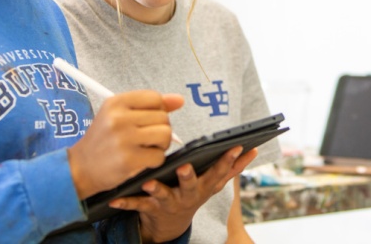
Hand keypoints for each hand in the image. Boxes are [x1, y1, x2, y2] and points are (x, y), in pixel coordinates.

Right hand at [67, 92, 183, 198]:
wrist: (80, 168)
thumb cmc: (103, 140)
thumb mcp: (120, 115)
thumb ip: (150, 106)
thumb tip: (180, 100)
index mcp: (116, 102)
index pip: (155, 98)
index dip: (158, 111)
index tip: (147, 122)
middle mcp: (118, 118)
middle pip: (163, 117)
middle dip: (160, 130)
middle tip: (144, 139)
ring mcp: (123, 139)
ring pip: (165, 135)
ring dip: (160, 145)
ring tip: (145, 149)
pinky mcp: (128, 160)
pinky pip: (159, 156)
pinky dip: (155, 161)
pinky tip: (140, 161)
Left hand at [109, 146, 258, 242]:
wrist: (170, 224)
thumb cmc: (193, 193)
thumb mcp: (214, 183)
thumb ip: (234, 168)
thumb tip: (254, 150)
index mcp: (204, 186)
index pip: (219, 172)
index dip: (228, 161)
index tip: (235, 146)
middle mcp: (189, 196)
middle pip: (191, 186)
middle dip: (189, 177)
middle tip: (186, 166)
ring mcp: (169, 203)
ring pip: (163, 196)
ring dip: (157, 190)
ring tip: (149, 183)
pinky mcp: (150, 209)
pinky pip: (136, 206)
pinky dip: (126, 202)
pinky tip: (115, 197)